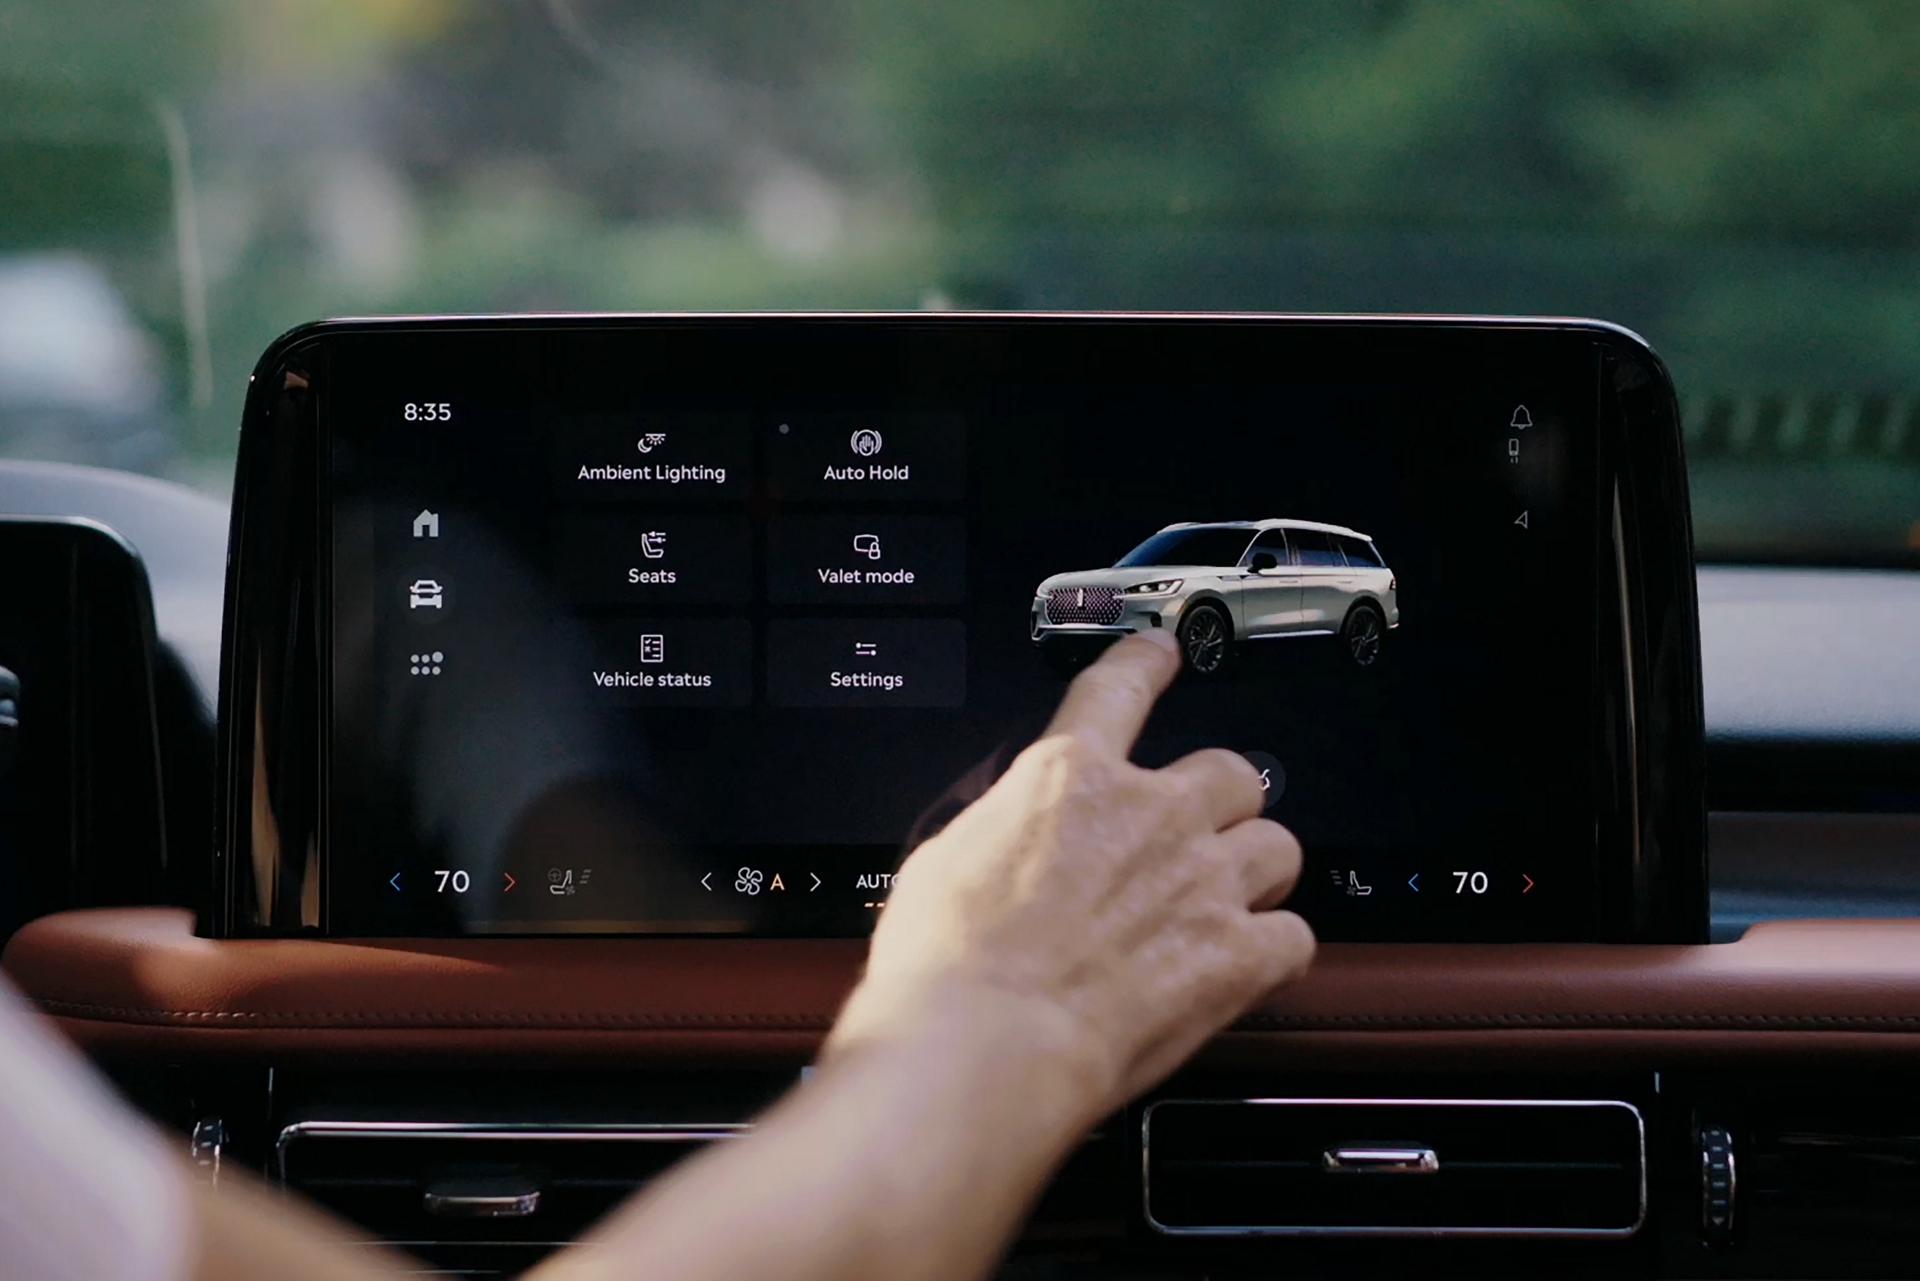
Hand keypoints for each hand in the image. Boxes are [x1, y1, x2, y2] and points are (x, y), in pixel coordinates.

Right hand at [829, 630, 1313, 1124]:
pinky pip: (1295, 937)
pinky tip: (1248, 967)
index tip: (1163, 652)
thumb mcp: (946, 858)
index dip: (1147, 662)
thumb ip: (1003, 831)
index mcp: (1069, 777)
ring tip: (1231, 902)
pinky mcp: (1235, 956)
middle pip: (1232, 773)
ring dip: (1257, 871)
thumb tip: (1011, 838)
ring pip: (1277, 847)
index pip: (1121, 688)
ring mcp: (1202, 881)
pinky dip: (1275, 952)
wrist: (981, 1042)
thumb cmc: (944, 962)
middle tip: (1200, 834)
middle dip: (1222, 802)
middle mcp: (1150, 813)